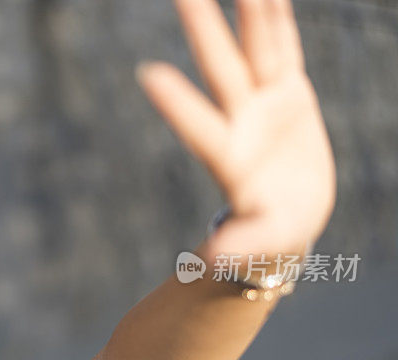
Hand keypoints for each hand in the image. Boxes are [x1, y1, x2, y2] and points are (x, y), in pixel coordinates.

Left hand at [136, 0, 335, 260]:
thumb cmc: (269, 238)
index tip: (147, 73)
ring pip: (253, 48)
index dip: (178, 103)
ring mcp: (263, 104)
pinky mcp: (288, 94)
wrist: (288, 213)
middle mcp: (241, 122)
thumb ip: (241, 245)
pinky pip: (283, 49)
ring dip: (246, 10)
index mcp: (229, 160)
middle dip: (203, 29)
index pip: (200, 127)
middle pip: (220, 69)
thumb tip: (213, 258)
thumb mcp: (260, 246)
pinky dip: (277, 20)